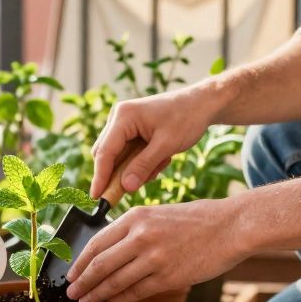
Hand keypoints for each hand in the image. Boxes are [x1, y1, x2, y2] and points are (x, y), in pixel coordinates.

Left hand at [65, 198, 251, 301]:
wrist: (230, 227)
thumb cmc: (197, 220)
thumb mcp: (158, 214)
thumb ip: (133, 229)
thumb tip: (110, 252)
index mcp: (135, 217)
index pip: (96, 243)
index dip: (79, 263)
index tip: (71, 274)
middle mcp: (140, 236)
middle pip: (100, 265)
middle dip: (82, 283)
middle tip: (72, 294)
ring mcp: (154, 258)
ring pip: (115, 282)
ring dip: (98, 295)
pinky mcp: (168, 277)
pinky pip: (136, 292)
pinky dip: (121, 299)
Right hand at [90, 87, 218, 197]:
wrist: (202, 103)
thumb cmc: (186, 118)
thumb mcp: (166, 145)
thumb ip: (144, 166)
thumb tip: (125, 187)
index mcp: (123, 116)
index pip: (105, 152)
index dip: (100, 177)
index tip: (97, 198)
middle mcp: (119, 118)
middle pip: (107, 155)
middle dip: (121, 173)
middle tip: (136, 187)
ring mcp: (124, 123)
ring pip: (119, 156)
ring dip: (136, 168)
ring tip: (162, 162)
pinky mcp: (132, 129)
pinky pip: (129, 153)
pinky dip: (142, 162)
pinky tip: (162, 158)